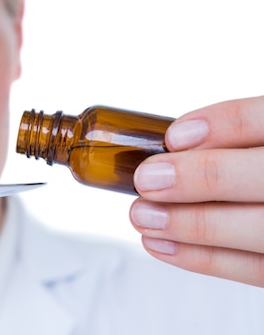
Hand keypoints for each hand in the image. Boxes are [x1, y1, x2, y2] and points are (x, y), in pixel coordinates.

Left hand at [130, 96, 263, 286]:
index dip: (223, 126)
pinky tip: (161, 244)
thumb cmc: (253, 166)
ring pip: (258, 229)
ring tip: (143, 216)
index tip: (173, 137)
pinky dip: (203, 259)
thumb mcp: (252, 139)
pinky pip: (254, 269)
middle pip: (263, 177)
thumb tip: (174, 145)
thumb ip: (230, 138)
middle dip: (200, 178)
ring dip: (191, 225)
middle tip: (147, 180)